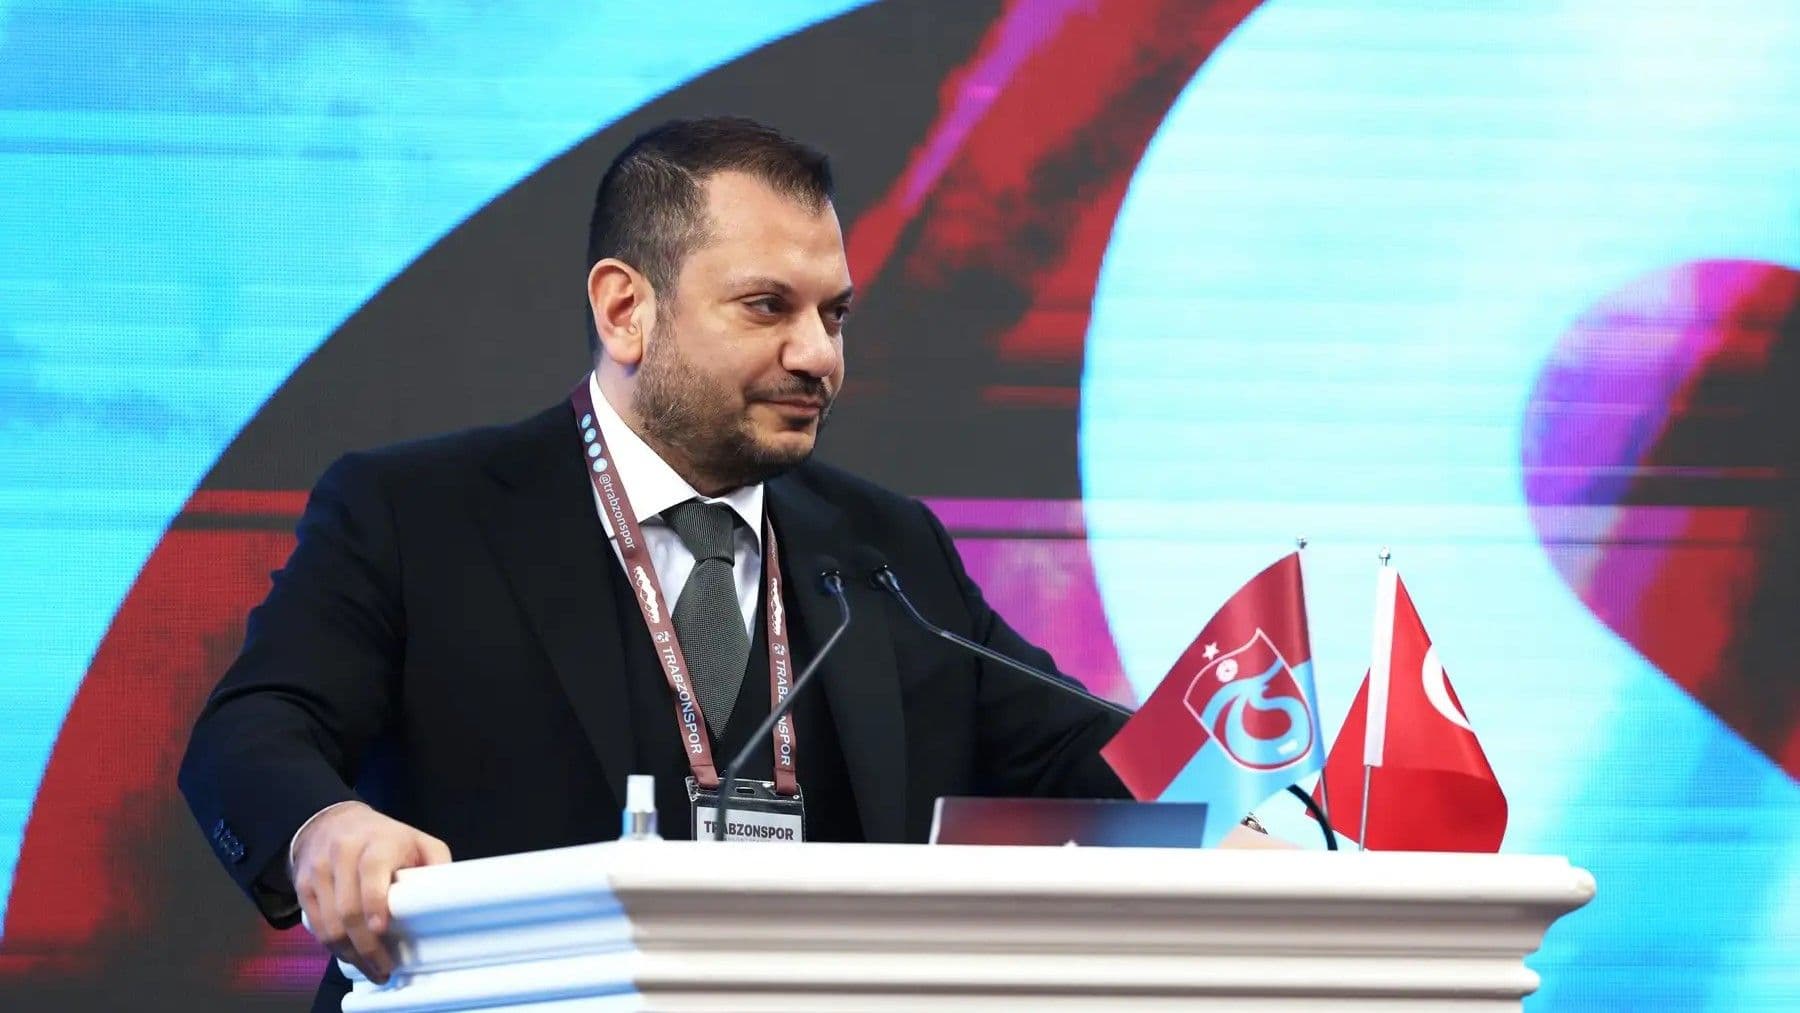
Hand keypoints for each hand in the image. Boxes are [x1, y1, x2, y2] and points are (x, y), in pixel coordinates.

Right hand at [290, 801, 451, 983]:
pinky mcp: (302, 886)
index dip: (374, 902)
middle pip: (347, 909)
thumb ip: (436, 862)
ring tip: (370, 969)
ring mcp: (319, 871)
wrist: (333, 822)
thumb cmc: (385, 838)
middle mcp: (343, 854)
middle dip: (366, 946)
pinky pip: (315, 925)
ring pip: (328, 923)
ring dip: (349, 953)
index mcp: (376, 842)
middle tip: (384, 969)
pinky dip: (332, 946)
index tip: (382, 929)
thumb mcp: (417, 840)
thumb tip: (451, 895)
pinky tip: (350, 956)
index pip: (372, 872)